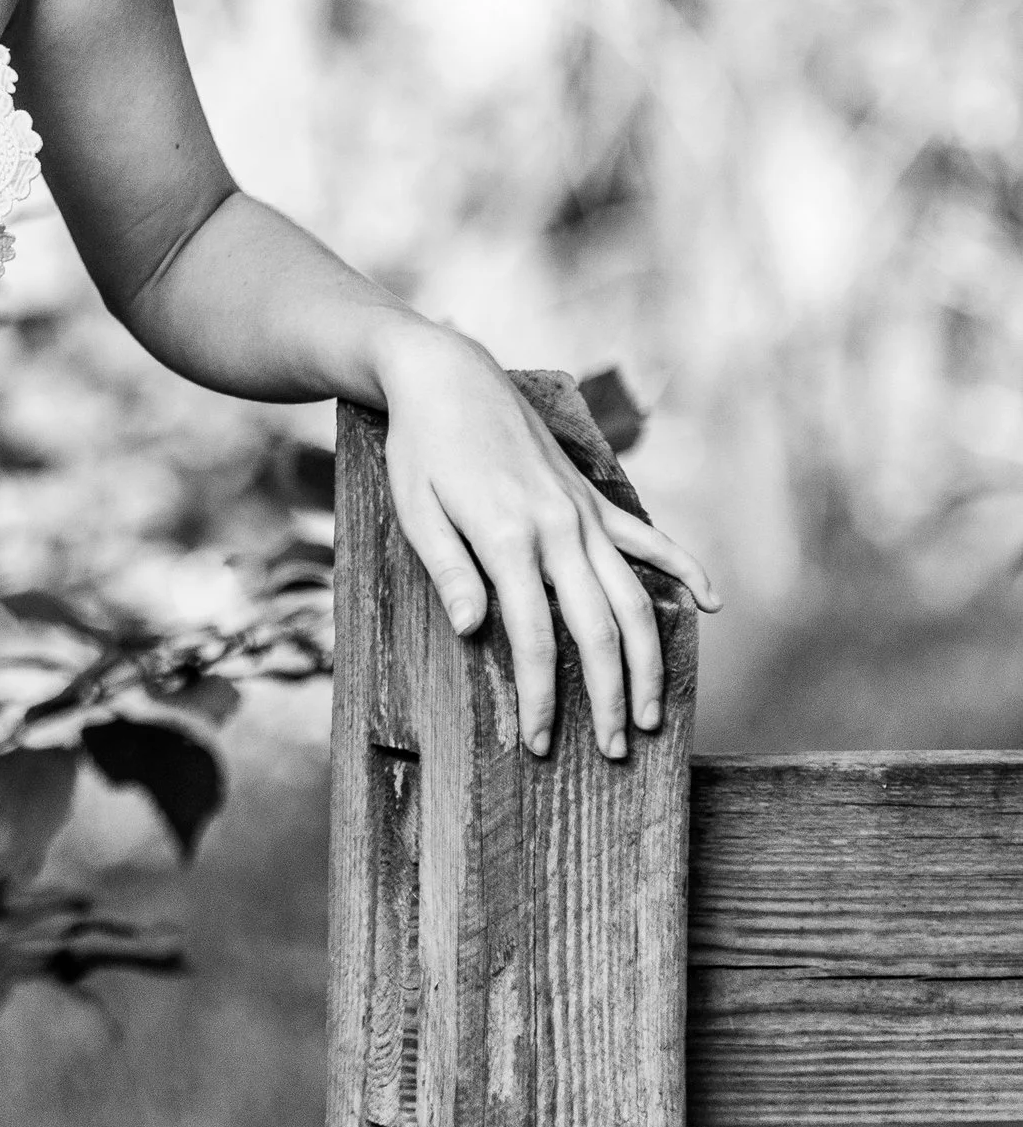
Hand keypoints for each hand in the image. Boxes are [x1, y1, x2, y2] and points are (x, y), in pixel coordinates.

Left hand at [371, 322, 717, 759]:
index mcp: (507, 538)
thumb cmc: (421, 448)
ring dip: (649, 660)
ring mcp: (583, 512)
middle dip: (610, 697)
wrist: (448, 375)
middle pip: (599, 629)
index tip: (542, 745)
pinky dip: (685, 569)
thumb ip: (448, 571)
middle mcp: (558, 528)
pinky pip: (648, 540)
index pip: (535, 639)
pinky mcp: (593, 497)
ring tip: (654, 713)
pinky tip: (711, 604)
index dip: (544, 698)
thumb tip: (474, 632)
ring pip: (634, 598)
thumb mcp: (415, 509)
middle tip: (617, 751)